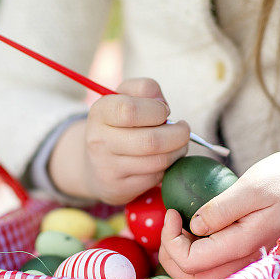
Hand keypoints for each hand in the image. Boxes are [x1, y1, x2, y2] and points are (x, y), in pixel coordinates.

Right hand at [50, 78, 189, 203]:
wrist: (96, 165)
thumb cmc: (120, 125)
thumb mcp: (126, 98)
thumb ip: (145, 90)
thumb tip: (163, 106)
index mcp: (100, 112)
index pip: (130, 110)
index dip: (156, 110)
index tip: (165, 112)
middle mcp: (99, 141)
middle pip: (150, 141)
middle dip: (178, 135)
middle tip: (184, 131)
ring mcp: (107, 168)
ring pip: (157, 162)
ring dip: (177, 152)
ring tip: (178, 145)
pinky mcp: (118, 189)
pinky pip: (154, 178)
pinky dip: (166, 169)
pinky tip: (162, 161)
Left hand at [159, 150, 279, 278]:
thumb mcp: (254, 185)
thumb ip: (222, 208)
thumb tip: (193, 226)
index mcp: (244, 244)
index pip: (192, 263)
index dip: (172, 241)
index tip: (174, 212)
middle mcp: (245, 261)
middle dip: (170, 254)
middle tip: (171, 221)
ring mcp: (248, 260)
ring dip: (182, 256)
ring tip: (180, 226)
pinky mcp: (249, 252)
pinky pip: (215, 267)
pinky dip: (196, 253)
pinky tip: (196, 230)